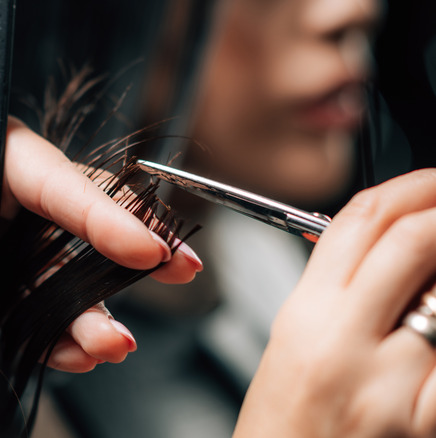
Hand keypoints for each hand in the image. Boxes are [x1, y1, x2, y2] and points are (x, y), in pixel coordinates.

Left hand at [0, 93, 200, 371]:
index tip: (141, 241)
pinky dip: (56, 339)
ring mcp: (2, 253)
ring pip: (63, 282)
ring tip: (111, 343)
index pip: (56, 179)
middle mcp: (9, 203)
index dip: (101, 210)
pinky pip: (31, 318)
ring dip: (93, 312)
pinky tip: (77, 352)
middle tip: (175, 270)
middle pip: (81, 228)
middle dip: (132, 252)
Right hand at [234, 169, 435, 436]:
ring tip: (435, 289)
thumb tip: (402, 250)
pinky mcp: (427, 422)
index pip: (360, 220)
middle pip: (412, 241)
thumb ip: (341, 291)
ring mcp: (394, 386)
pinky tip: (434, 335)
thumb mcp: (295, 347)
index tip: (432, 182)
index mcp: (302, 320)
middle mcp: (345, 346)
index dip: (410, 186)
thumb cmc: (283, 432)